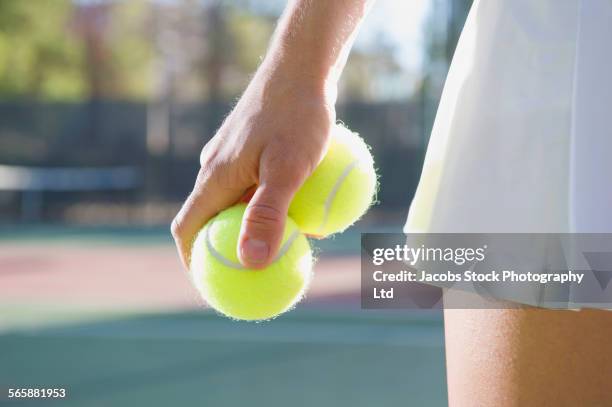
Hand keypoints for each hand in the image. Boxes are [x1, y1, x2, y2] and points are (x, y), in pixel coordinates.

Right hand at [171, 63, 334, 269]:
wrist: (301, 67)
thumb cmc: (298, 115)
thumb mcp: (289, 167)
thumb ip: (268, 214)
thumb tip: (250, 262)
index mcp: (215, 177)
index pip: (187, 229)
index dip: (193, 262)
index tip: (211, 286)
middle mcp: (216, 168)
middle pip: (209, 218)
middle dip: (223, 249)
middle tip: (248, 275)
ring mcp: (232, 156)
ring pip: (233, 201)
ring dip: (248, 226)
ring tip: (276, 248)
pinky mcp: (250, 147)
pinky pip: (252, 184)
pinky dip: (265, 204)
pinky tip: (298, 210)